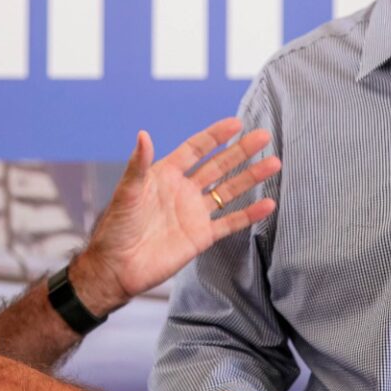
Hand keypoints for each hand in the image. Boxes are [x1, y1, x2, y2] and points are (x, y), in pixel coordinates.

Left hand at [70, 119, 279, 313]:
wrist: (117, 267)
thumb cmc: (115, 228)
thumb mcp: (126, 193)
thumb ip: (138, 165)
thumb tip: (143, 133)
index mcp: (165, 175)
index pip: (196, 149)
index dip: (215, 136)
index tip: (236, 123)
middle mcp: (184, 190)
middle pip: (218, 166)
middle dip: (240, 151)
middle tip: (264, 136)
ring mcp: (195, 213)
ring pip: (229, 191)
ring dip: (251, 177)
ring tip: (274, 163)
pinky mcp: (202, 237)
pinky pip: (230, 222)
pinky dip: (249, 214)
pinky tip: (268, 204)